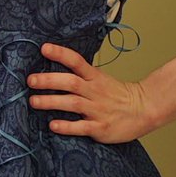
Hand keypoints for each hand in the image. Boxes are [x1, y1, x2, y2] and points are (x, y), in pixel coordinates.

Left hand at [27, 43, 151, 142]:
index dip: (60, 54)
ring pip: (72, 103)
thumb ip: (81, 76)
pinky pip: (81, 127)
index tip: (44, 48)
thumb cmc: (117, 95)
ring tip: (33, 101)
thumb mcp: (101, 79)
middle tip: (31, 80)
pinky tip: (53, 125)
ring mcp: (98, 110)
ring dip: (51, 102)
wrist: (144, 110)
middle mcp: (95, 91)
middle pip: (71, 82)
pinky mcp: (100, 128)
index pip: (77, 61)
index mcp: (95, 77)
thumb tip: (53, 69)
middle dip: (49, 81)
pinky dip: (66, 126)